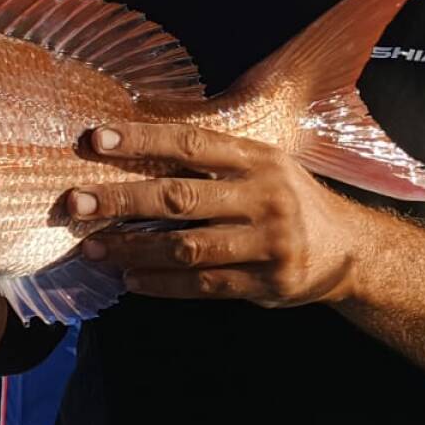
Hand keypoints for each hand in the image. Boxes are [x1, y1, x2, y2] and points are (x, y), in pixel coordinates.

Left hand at [66, 123, 373, 306]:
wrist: (349, 249)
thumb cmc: (286, 198)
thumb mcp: (263, 164)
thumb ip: (213, 159)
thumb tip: (135, 146)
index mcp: (258, 159)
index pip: (191, 145)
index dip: (142, 140)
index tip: (96, 139)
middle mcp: (264, 196)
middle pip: (179, 198)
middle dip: (121, 200)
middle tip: (76, 202)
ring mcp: (267, 242)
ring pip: (185, 248)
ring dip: (132, 248)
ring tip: (92, 248)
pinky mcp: (267, 283)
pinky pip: (203, 285)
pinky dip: (161, 284)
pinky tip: (129, 278)